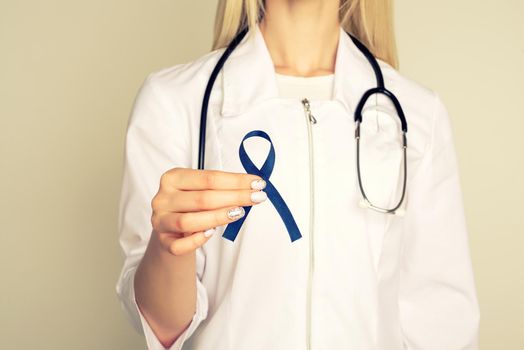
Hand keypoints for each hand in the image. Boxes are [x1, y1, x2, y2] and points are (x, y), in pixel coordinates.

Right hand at [150, 167, 266, 255]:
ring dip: (218, 217)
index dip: (236, 181)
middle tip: (257, 197)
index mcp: (173, 178)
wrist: (171, 228)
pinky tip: (211, 233)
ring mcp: (160, 220)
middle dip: (234, 197)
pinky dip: (197, 240)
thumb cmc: (191, 206)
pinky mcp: (163, 242)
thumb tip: (252, 188)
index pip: (209, 178)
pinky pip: (180, 245)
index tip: (258, 183)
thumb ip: (221, 188)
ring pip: (189, 221)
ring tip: (239, 213)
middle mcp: (163, 198)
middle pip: (202, 198)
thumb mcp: (201, 190)